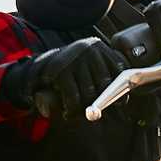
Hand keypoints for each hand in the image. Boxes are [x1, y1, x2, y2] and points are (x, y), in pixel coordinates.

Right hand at [0, 37, 125, 119]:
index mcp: (99, 47)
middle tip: (93, 113)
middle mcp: (89, 49)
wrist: (38, 68)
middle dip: (100, 102)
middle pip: (105, 84)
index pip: (118, 70)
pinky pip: (74, 99)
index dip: (121, 89)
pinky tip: (67, 113)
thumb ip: (104, 80)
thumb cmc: (70, 75)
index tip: (121, 104)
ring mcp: (75, 58)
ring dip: (84, 109)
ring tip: (75, 113)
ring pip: (90, 94)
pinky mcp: (61, 71)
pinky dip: (72, 111)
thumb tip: (123, 98)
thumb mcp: (87, 71)